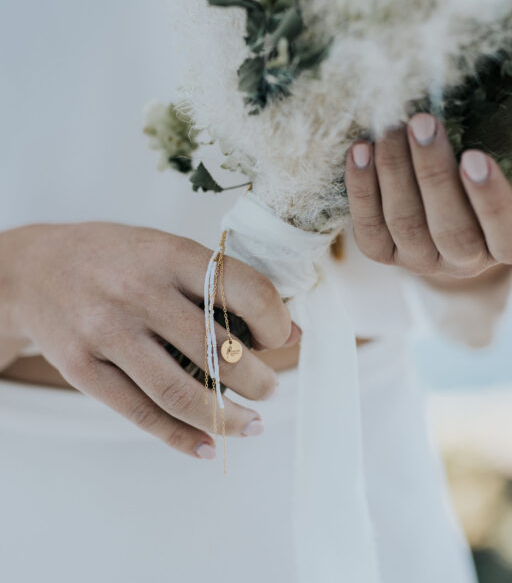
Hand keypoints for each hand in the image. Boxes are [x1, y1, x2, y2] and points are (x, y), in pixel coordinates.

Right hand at [2, 223, 297, 457]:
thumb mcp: (170, 251)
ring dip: (227, 417)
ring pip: (180, 392)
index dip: (276, 322)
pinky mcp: (82, 369)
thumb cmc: (116, 259)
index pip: (246, 291)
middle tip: (270, 388)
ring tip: (252, 423)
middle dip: (258, 380)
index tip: (279, 338)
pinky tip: (208, 445)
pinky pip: (140, 414)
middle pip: (217, 350)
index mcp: (171, 255)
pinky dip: (181, 437)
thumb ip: (226, 286)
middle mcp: (140, 292)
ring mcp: (107, 332)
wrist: (33, 269)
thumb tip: (292, 330)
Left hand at [345, 113, 511, 278]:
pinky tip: (360, 151)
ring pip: (404, 223)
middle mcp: (462, 262)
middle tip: (422, 123)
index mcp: (506, 246)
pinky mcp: (382, 253)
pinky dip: (361, 188)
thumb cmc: (487, 189)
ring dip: (393, 172)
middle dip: (432, 173)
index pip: (504, 233)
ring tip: (389, 128)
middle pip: (448, 227)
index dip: (489, 199)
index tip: (474, 157)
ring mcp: (418, 260)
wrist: (448, 217)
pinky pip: (367, 227)